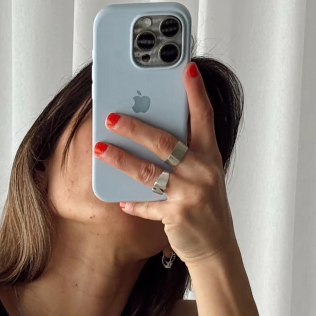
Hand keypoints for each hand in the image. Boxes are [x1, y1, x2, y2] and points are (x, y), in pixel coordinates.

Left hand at [92, 60, 237, 266]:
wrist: (215, 248)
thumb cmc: (205, 208)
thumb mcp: (204, 176)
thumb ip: (185, 155)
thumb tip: (151, 134)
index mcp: (209, 156)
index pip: (204, 117)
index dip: (196, 92)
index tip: (187, 67)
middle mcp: (203, 171)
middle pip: (165, 142)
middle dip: (135, 128)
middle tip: (110, 117)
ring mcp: (191, 194)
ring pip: (149, 171)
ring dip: (121, 159)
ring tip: (100, 149)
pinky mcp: (178, 216)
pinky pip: (148, 205)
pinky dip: (133, 203)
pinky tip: (119, 199)